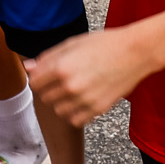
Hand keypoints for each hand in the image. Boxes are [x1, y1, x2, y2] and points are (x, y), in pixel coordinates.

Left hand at [30, 25, 152, 124]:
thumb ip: (48, 57)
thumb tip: (28, 68)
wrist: (136, 52)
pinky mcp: (98, 109)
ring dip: (61, 102)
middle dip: (50, 89)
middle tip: (63, 80)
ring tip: (74, 90)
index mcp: (62, 67)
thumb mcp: (73, 43)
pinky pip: (75, 120)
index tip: (47, 74)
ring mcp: (85, 100)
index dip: (39, 78)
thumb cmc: (105, 43)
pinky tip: (82, 100)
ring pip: (58, 111)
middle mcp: (71, 86)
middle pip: (45, 98)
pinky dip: (75, 113)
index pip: (34, 83)